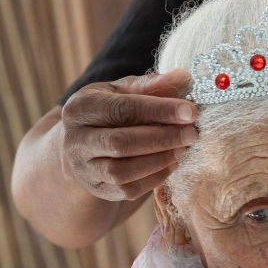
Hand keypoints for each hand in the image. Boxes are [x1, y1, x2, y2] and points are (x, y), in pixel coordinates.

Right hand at [61, 70, 196, 200]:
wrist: (86, 144)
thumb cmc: (111, 111)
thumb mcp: (124, 91)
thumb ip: (152, 85)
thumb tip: (183, 77)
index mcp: (80, 107)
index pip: (122, 109)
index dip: (159, 110)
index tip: (190, 111)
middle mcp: (75, 139)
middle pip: (121, 143)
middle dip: (163, 138)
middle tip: (192, 133)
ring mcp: (84, 168)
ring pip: (122, 171)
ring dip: (159, 160)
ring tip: (183, 149)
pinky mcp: (97, 189)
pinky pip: (127, 190)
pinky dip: (155, 178)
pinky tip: (172, 164)